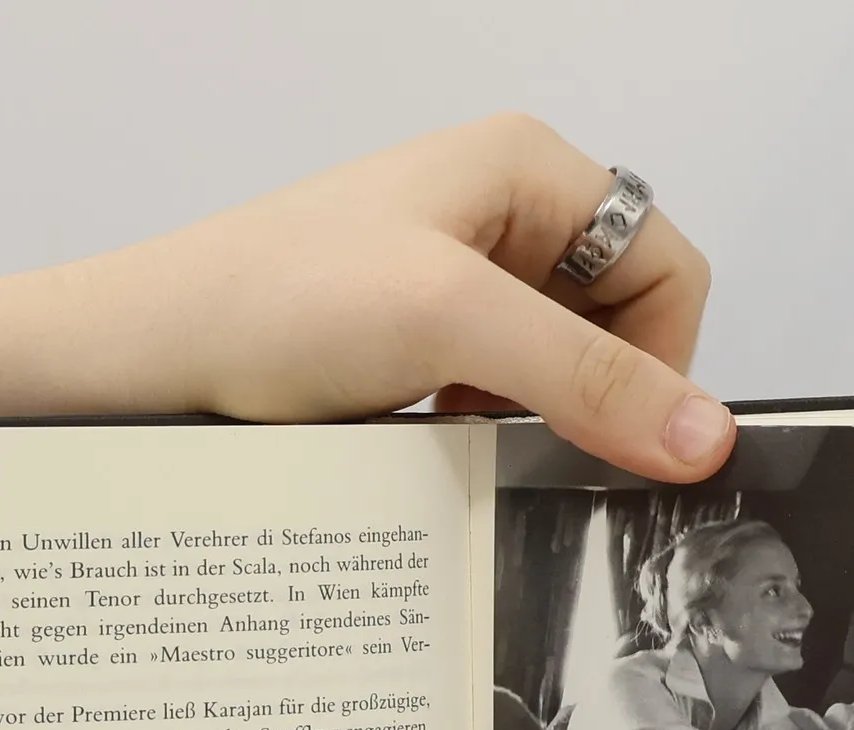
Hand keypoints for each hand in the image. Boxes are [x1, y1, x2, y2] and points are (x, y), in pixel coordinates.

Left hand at [79, 115, 733, 481]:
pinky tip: (438, 436)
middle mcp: (502, 213)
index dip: (663, 361)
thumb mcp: (452, 327)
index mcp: (528, 169)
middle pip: (622, 322)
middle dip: (593, 392)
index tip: (624, 436)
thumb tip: (707, 436)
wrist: (146, 358)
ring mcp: (459, 276)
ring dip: (538, 414)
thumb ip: (589, 377)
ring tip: (464, 428)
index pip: (668, 268)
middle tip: (531, 432)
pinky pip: (504, 391)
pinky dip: (492, 426)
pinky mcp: (422, 337)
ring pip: (562, 366)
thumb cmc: (272, 304)